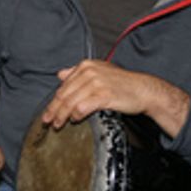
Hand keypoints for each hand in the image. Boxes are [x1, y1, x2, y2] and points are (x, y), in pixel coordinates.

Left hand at [42, 60, 189, 138]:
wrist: (143, 90)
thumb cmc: (122, 83)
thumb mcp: (99, 71)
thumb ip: (78, 73)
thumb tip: (60, 74)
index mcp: (85, 66)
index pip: (63, 86)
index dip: (54, 101)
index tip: (47, 112)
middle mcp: (89, 72)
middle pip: (64, 94)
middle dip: (54, 110)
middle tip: (47, 122)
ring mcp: (96, 83)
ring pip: (71, 102)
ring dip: (63, 115)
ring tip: (58, 124)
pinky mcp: (104, 94)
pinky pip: (83, 107)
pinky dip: (76, 115)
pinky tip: (75, 119)